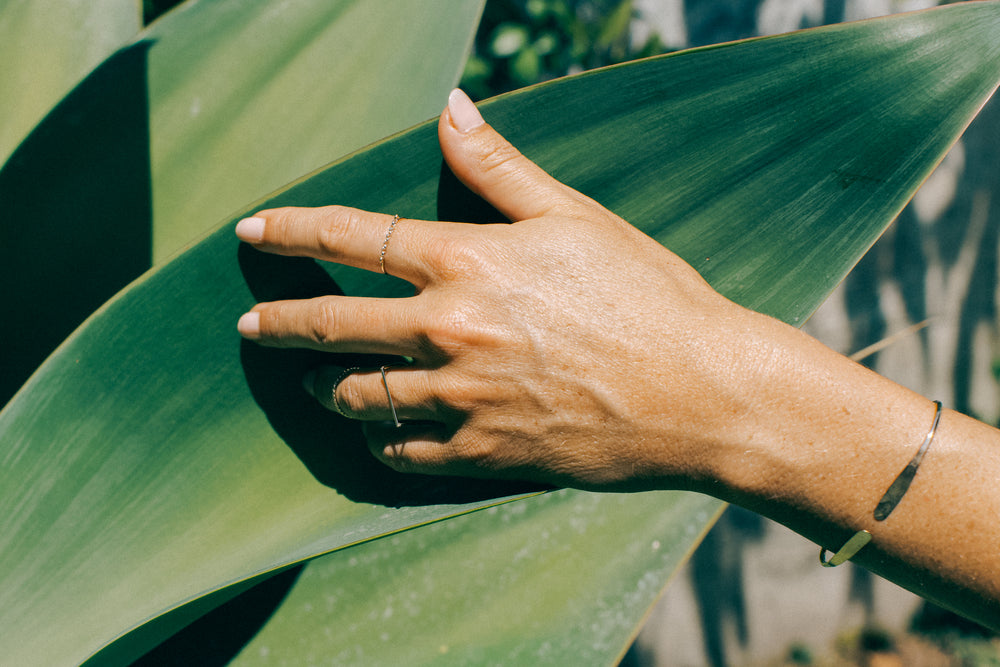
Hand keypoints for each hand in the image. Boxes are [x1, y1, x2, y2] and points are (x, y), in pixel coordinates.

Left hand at [236, 89, 767, 490]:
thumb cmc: (644, 295)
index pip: (354, 237)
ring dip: (327, 389)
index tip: (251, 230)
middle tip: (250, 327)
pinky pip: (407, 455)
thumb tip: (449, 108)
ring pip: (362, 397)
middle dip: (280, 323)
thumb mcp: (573, 215)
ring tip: (313, 386)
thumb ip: (498, 165)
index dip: (293, 230)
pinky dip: (382, 447)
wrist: (699, 390)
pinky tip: (377, 441)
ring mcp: (462, 398)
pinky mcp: (486, 453)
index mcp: (465, 263)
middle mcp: (449, 330)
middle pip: (334, 324)